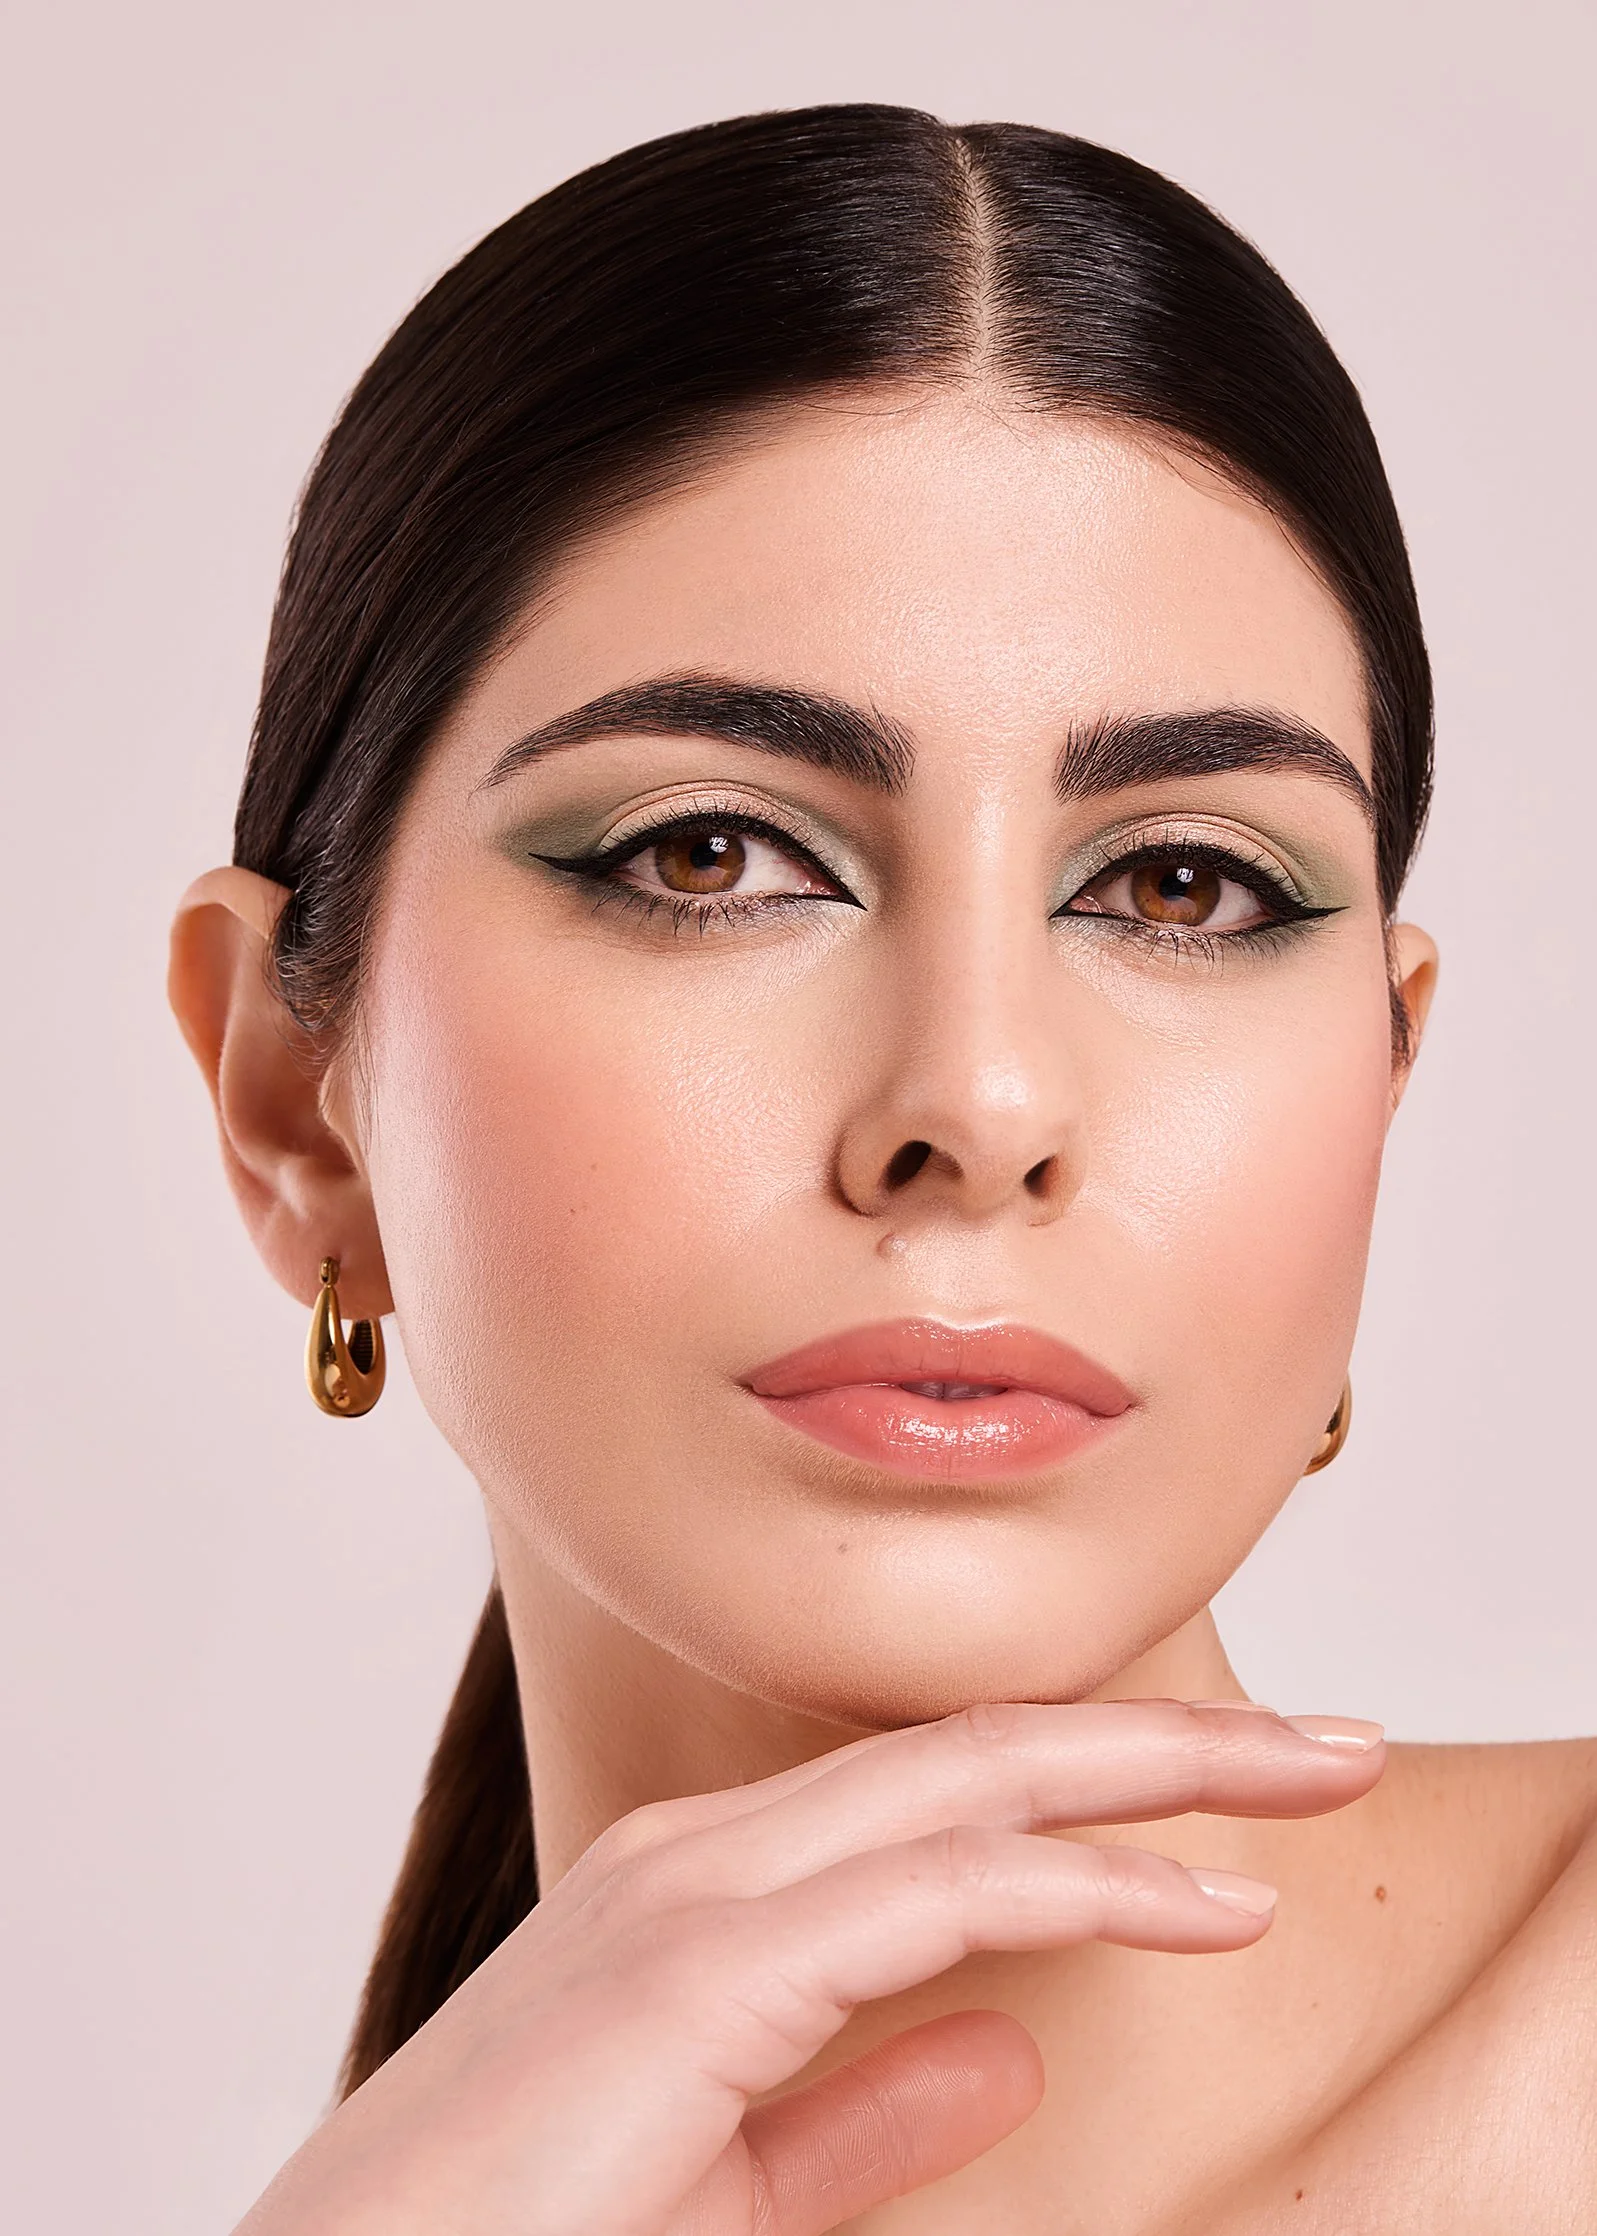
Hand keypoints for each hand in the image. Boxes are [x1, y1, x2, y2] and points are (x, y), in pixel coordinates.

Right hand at [237, 1699, 1382, 2235]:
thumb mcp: (732, 2184)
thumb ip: (864, 2105)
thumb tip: (1009, 2033)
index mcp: (710, 1892)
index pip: (946, 1798)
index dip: (1101, 1780)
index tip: (1240, 1801)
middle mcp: (709, 1856)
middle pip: (984, 1754)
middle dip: (1168, 1739)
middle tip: (1331, 1744)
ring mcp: (700, 1895)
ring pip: (978, 1787)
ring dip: (1158, 1774)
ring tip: (1308, 1780)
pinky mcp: (702, 1969)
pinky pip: (938, 1894)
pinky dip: (1085, 1884)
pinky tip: (1203, 1905)